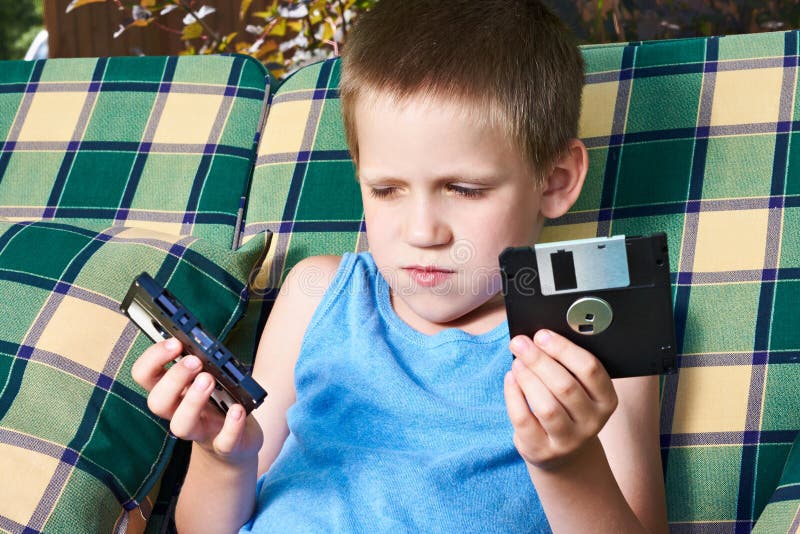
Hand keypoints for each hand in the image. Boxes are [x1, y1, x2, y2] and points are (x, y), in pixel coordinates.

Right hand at [131, 338, 262, 464]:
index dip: (153, 358)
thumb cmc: (220, 400)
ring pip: (181, 425)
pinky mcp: (225, 446)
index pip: (144, 375)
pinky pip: (224, 442)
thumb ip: (202, 361)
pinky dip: (231, 426)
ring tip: (208, 379)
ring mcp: (201, 431)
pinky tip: (238, 409)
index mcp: (171, 391)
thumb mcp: (207, 377)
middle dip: (173, 378)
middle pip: (157, 402)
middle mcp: (179, 412)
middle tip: (194, 361)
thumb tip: (201, 338)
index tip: (175, 342)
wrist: (239, 440)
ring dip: (193, 401)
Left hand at [504, 330, 617, 470]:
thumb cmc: (567, 407)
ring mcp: (568, 440)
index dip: (564, 349)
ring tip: (516, 362)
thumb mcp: (578, 388)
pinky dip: (513, 395)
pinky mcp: (542, 450)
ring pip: (547, 407)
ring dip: (528, 379)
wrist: (563, 453)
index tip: (542, 334)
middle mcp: (592, 422)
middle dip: (539, 360)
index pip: (590, 370)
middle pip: (566, 387)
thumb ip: (566, 365)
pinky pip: (524, 420)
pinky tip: (510, 379)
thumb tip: (538, 338)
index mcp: (606, 400)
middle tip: (520, 343)